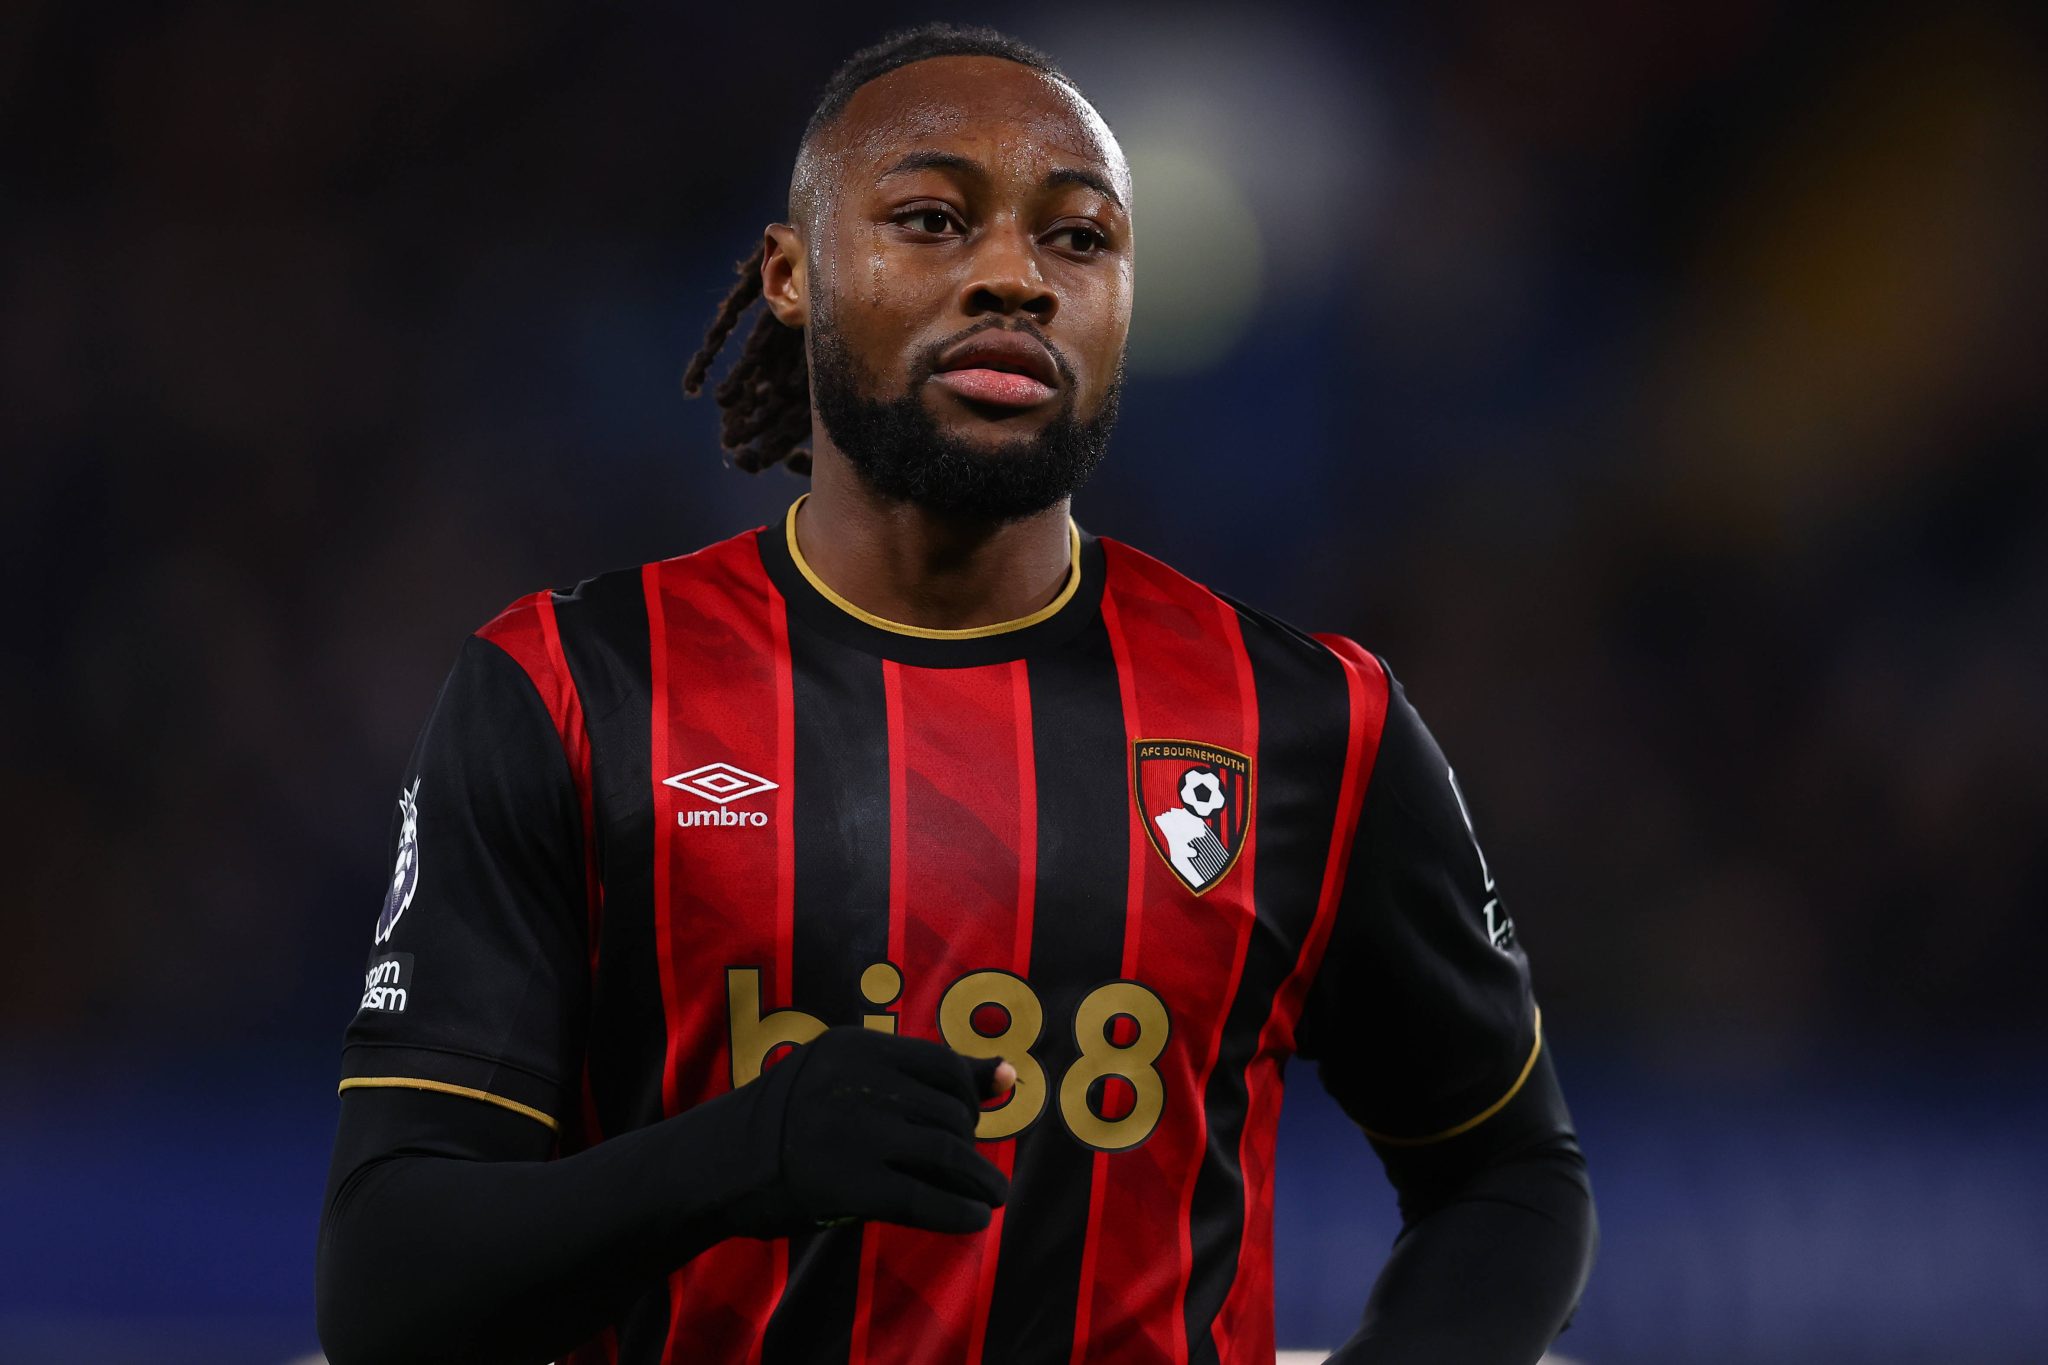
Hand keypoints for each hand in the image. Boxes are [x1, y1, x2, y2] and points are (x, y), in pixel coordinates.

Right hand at [722, 1026, 1015, 1237]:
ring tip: (993, 1196)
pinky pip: (924, 1198)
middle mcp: (858, 1083)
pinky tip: (974, 1220)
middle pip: (947, 1112)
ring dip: (978, 1178)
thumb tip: (1011, 1075)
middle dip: (969, 1142)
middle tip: (972, 1166)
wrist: (717, 1164)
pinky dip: (958, 1212)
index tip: (971, 1121)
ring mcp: (853, 1134)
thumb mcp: (847, 1078)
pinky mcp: (849, 1185)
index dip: (968, 1097)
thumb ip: (924, 1076)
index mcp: (857, 1048)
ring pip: (945, 1151)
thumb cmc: (791, 1119)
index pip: (942, 1065)